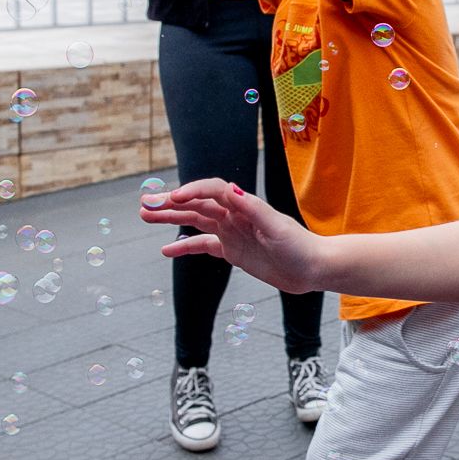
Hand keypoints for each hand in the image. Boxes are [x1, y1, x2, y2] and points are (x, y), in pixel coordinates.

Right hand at [140, 178, 323, 294]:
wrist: (313, 268)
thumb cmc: (299, 246)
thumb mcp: (276, 227)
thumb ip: (252, 209)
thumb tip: (231, 190)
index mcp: (244, 205)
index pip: (212, 191)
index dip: (192, 192)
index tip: (174, 199)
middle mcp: (235, 215)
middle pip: (197, 204)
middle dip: (171, 203)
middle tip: (145, 204)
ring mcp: (232, 232)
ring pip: (195, 220)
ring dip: (172, 217)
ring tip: (146, 215)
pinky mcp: (232, 250)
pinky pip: (203, 245)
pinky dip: (185, 246)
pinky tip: (166, 250)